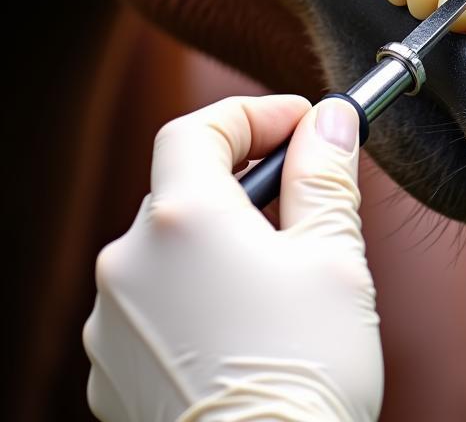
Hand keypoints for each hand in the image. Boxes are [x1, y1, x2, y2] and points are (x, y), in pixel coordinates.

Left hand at [84, 95, 383, 421]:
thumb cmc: (304, 371)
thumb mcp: (333, 256)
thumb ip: (325, 175)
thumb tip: (331, 120)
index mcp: (184, 219)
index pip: (199, 128)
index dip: (252, 114)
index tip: (301, 123)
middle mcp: (130, 261)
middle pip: (184, 186)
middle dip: (245, 179)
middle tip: (304, 193)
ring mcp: (111, 320)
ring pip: (169, 247)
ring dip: (219, 238)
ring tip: (280, 272)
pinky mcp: (110, 369)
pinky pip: (153, 302)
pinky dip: (194, 291)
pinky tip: (243, 322)